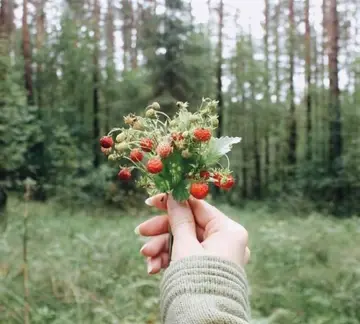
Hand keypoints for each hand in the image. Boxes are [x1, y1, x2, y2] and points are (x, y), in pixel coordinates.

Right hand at [135, 194, 249, 273]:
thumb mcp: (185, 245)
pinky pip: (185, 256)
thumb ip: (179, 219)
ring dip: (161, 248)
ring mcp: (215, 255)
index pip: (198, 207)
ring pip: (183, 241)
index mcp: (228, 231)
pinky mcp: (206, 268)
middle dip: (162, 231)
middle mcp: (225, 241)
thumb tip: (174, 195)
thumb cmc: (197, 280)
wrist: (204, 321)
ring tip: (147, 258)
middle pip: (188, 225)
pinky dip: (169, 259)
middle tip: (140, 231)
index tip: (152, 201)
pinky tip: (153, 268)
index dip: (174, 202)